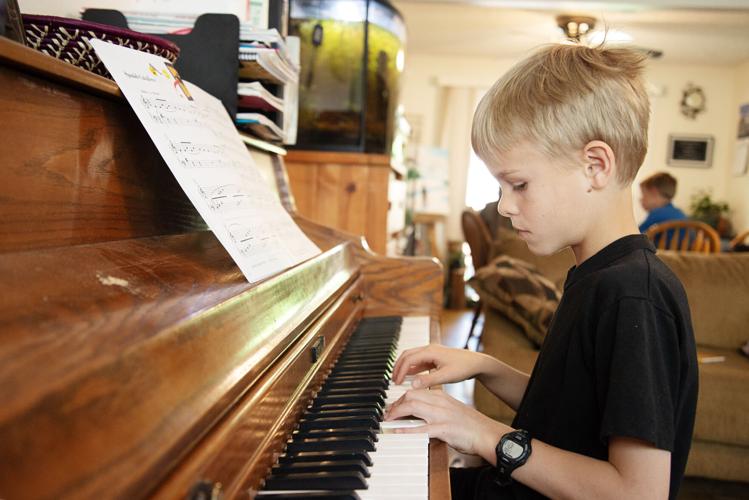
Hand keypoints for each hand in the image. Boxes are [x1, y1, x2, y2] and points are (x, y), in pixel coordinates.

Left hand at [384, 388, 509, 459]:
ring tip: (388, 420)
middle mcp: (440, 403)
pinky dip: (407, 430)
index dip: (401, 398)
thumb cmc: (471, 425)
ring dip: (397, 413)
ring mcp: (442, 415)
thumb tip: (421, 415)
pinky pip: (422, 428)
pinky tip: (398, 431)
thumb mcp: (452, 411)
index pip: (415, 391)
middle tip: (388, 414)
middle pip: (411, 395)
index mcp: (442, 397)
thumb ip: (437, 409)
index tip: (393, 407)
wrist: (488, 434)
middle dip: (395, 404)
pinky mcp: (445, 429)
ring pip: (413, 407)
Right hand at [391, 344, 493, 388]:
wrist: (477, 363)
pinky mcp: (435, 357)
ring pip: (412, 356)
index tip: (396, 382)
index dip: (400, 371)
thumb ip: (428, 380)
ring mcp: (432, 352)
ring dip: (404, 366)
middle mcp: (430, 349)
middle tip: (393, 380)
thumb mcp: (446, 376)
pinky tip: (410, 377)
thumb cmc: (464, 368)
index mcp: (431, 351)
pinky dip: (412, 368)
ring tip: (398, 378)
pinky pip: (419, 360)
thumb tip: (412, 385)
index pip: (409, 359)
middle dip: (398, 367)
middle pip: (407, 355)